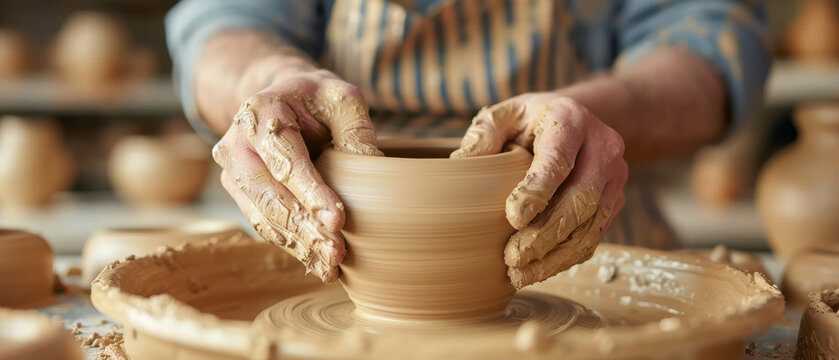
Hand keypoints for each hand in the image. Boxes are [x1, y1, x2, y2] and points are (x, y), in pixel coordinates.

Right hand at [212, 68, 382, 282]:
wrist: (284, 99)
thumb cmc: (317, 99)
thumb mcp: (343, 99)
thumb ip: (356, 130)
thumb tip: (374, 171)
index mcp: (261, 110)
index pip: (285, 157)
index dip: (310, 191)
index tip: (337, 220)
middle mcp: (237, 143)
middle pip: (269, 194)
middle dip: (304, 228)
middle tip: (337, 254)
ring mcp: (234, 171)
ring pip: (263, 216)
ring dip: (298, 244)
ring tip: (331, 267)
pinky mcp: (242, 194)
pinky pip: (264, 224)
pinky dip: (292, 245)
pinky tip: (317, 262)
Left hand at [452, 93, 627, 288]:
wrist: (577, 123)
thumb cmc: (531, 121)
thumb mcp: (505, 115)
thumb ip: (485, 133)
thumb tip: (462, 162)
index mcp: (571, 121)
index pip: (558, 160)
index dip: (537, 191)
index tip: (513, 218)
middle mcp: (602, 148)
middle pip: (580, 198)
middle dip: (546, 233)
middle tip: (512, 257)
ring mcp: (613, 177)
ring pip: (590, 225)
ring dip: (556, 255)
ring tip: (520, 274)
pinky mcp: (614, 201)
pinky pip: (594, 236)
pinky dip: (567, 258)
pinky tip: (538, 271)